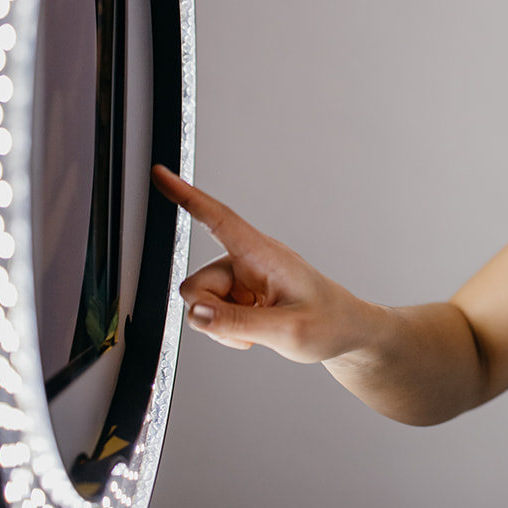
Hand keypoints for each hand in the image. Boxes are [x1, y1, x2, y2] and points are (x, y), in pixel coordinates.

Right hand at [152, 165, 370, 361]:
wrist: (346, 333)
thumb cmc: (328, 324)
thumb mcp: (288, 331)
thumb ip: (238, 323)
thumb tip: (196, 313)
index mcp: (263, 255)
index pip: (218, 219)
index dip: (186, 196)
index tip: (161, 174)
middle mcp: (248, 262)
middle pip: (197, 285)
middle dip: (212, 312)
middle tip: (250, 328)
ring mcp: (243, 280)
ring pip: (202, 304)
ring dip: (222, 325)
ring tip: (260, 329)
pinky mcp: (240, 296)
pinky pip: (212, 316)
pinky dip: (227, 331)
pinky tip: (255, 332)